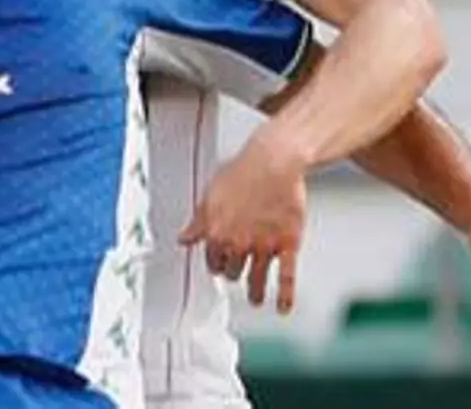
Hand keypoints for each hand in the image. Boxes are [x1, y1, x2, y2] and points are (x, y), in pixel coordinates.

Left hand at [178, 129, 307, 313]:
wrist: (274, 161)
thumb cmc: (242, 171)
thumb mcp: (210, 194)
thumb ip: (198, 222)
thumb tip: (183, 239)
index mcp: (217, 234)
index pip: (211, 261)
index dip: (215, 262)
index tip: (218, 264)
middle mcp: (239, 244)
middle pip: (232, 272)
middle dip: (233, 272)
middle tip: (236, 273)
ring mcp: (264, 247)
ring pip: (255, 279)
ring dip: (253, 292)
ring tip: (254, 299)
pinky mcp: (288, 244)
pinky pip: (286, 276)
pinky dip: (285, 295)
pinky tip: (283, 308)